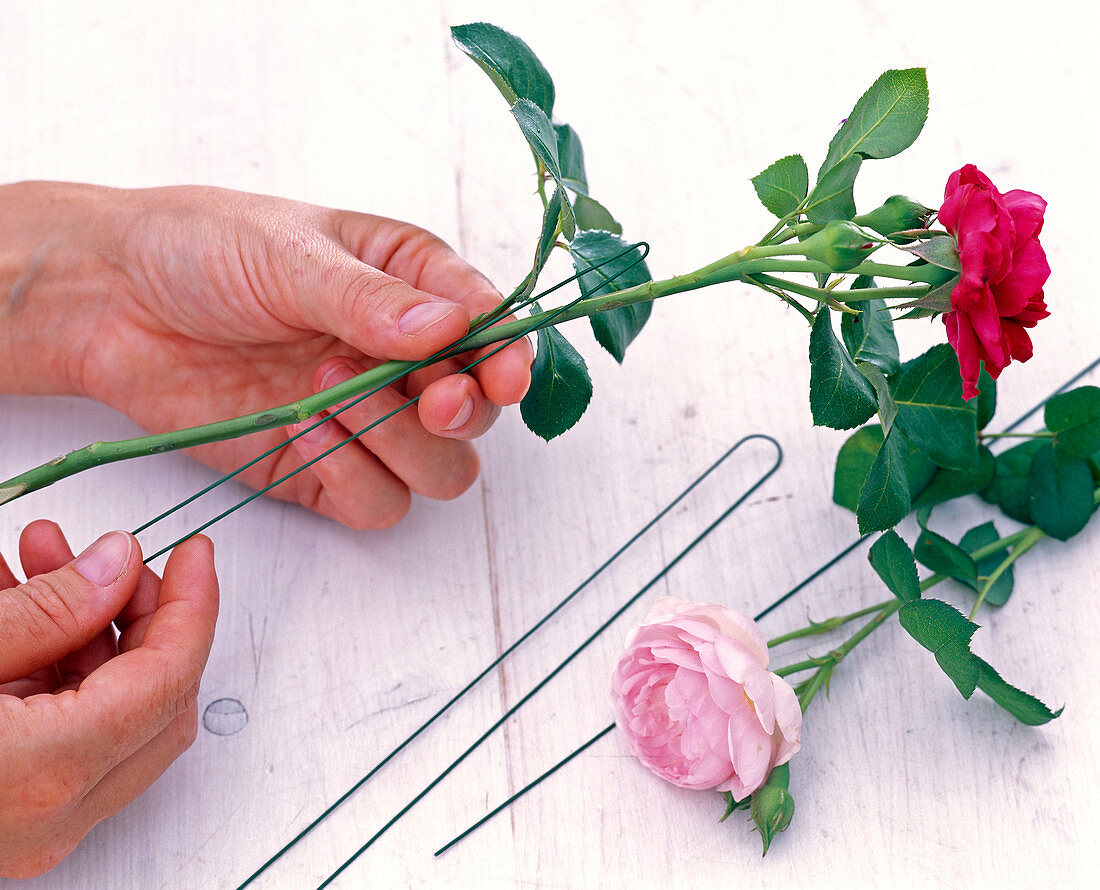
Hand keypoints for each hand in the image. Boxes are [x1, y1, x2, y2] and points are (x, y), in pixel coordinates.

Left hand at [0, 181, 532, 527]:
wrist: (109, 302)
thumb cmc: (201, 249)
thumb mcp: (289, 252)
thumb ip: (370, 297)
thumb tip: (454, 327)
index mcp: (410, 286)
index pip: (492, 331)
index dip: (509, 359)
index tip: (503, 375)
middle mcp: (400, 359)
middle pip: (477, 413)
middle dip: (460, 410)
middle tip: (428, 396)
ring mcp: (365, 420)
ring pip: (441, 470)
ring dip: (402, 444)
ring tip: (328, 392)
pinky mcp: (323, 470)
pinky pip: (377, 504)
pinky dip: (354, 478)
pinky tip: (304, 433)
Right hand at [0, 521, 217, 877]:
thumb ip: (47, 609)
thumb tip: (118, 565)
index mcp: (50, 770)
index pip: (171, 675)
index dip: (194, 603)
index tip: (195, 553)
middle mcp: (55, 815)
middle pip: (156, 700)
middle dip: (144, 615)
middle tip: (111, 556)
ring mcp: (34, 827)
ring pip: (114, 715)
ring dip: (92, 633)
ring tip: (41, 560)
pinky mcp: (9, 819)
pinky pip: (66, 736)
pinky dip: (57, 670)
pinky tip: (15, 609)